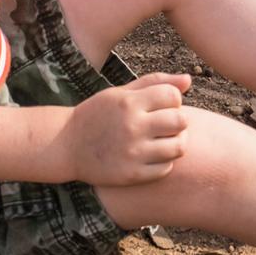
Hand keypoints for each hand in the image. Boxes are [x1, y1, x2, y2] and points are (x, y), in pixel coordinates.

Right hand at [62, 73, 192, 185]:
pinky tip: (153, 156)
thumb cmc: (98, 114)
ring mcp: (133, 153)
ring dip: (176, 142)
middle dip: (178, 121)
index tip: (162, 106)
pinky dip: (164, 162)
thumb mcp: (120, 92)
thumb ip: (155, 83)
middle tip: (166, 124)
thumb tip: (189, 79)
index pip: (173, 96)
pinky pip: (166, 168)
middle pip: (180, 121)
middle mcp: (132, 127)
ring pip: (178, 147)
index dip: (173, 100)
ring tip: (164, 140)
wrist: (66, 146)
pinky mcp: (132, 175)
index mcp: (129, 103)